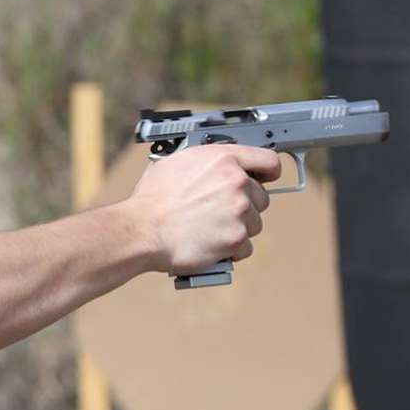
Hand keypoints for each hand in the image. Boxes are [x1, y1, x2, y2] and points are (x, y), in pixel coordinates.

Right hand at [125, 144, 280, 273]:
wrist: (141, 230)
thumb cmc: (150, 199)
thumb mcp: (175, 164)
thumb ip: (205, 163)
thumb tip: (214, 167)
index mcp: (223, 159)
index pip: (268, 161)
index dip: (267, 173)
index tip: (265, 179)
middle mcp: (236, 182)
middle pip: (262, 197)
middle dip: (245, 206)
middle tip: (219, 213)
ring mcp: (239, 211)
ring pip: (255, 224)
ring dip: (237, 229)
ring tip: (209, 231)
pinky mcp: (236, 238)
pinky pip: (245, 247)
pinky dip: (230, 250)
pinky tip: (210, 245)